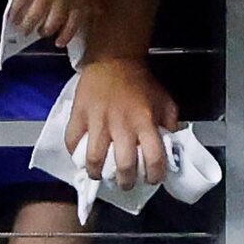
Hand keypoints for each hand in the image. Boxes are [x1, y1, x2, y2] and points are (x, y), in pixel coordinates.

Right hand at [9, 0, 84, 50]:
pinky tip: (10, 18)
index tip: (59, 43)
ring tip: (22, 29)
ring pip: (35, 15)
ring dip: (27, 25)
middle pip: (52, 21)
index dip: (66, 34)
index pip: (74, 22)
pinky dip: (15, 12)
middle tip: (39, 33)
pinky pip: (21, 2)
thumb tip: (100, 13)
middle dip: (45, 30)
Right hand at [65, 55, 178, 187]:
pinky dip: (74, 153)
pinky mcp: (78, 115)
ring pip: (93, 158)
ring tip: (100, 175)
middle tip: (125, 183)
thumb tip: (171, 147)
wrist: (114, 60)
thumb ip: (170, 124)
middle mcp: (121, 124)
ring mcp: (97, 120)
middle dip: (125, 181)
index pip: (153, 158)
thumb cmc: (141, 82)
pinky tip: (81, 157)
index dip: (154, 175)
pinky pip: (71, 140)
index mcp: (145, 122)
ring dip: (97, 172)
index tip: (152, 179)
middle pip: (123, 165)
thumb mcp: (165, 101)